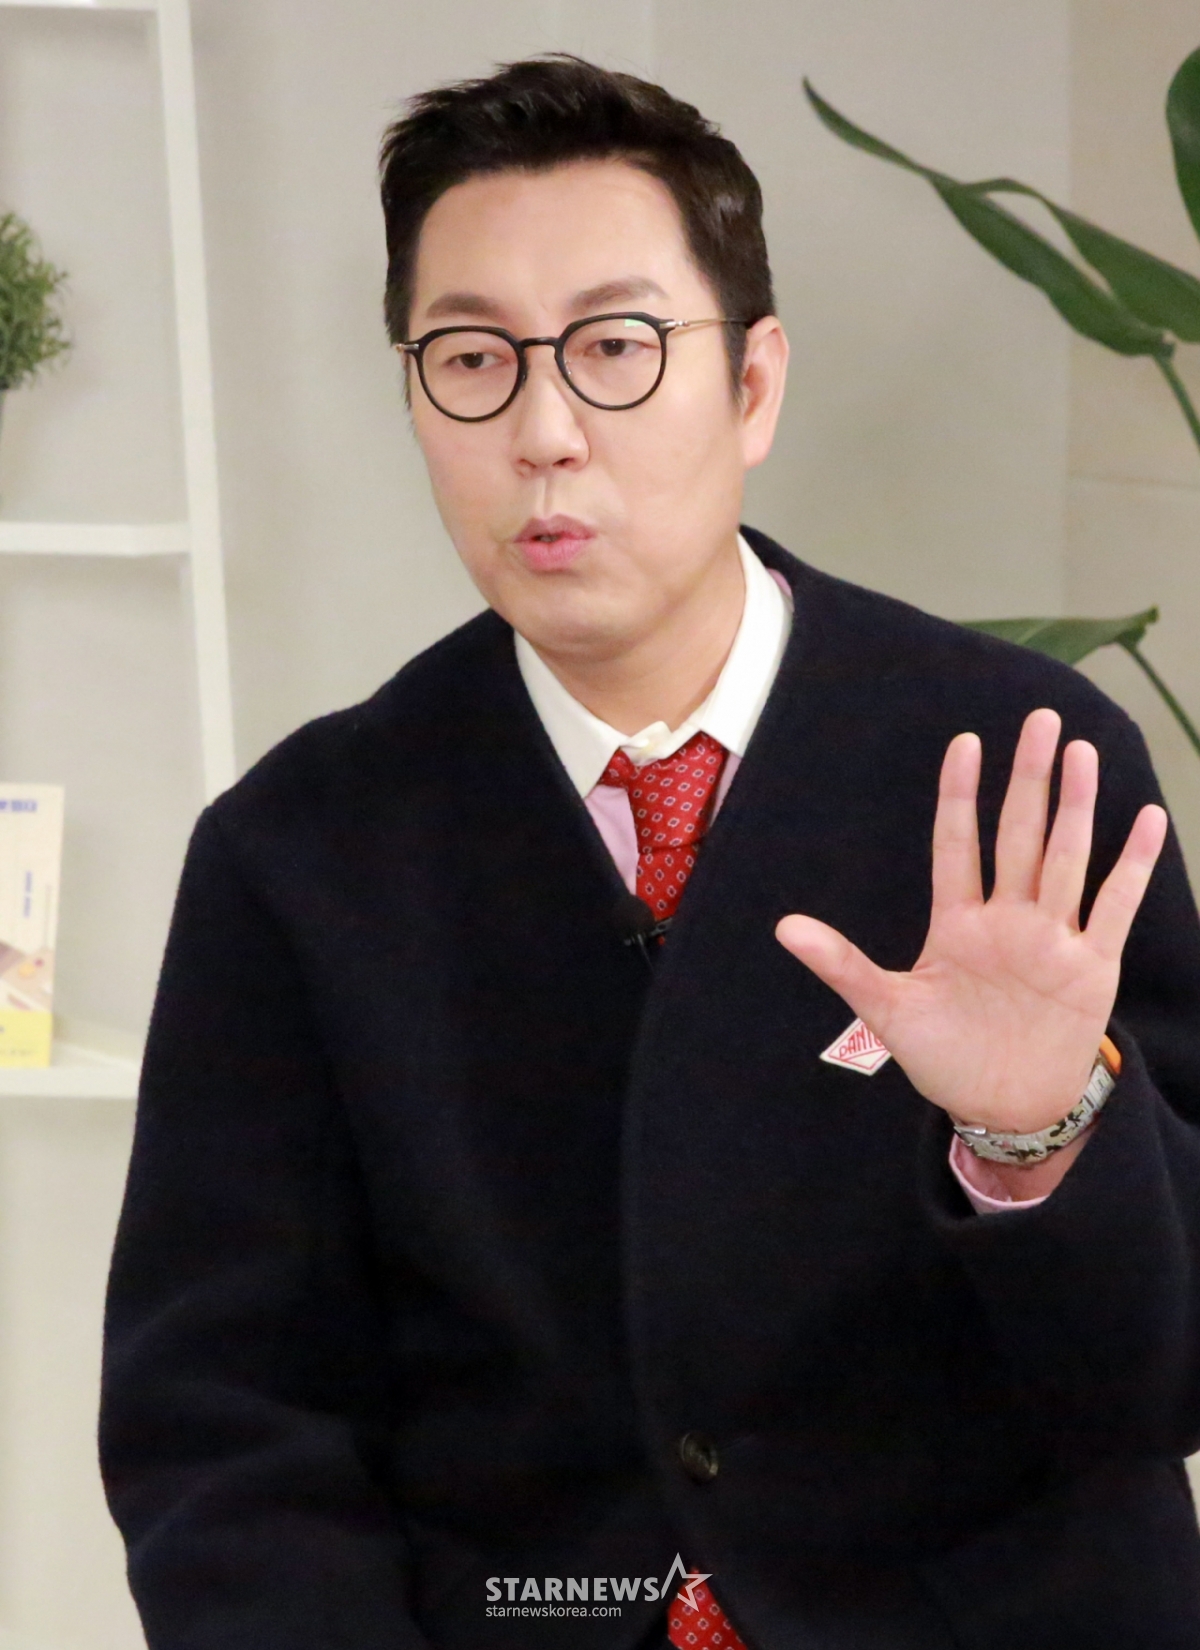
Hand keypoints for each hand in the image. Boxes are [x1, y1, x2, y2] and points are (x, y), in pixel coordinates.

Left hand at [775, 708, 1167, 1133]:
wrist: (1003, 1107)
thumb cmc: (944, 1057)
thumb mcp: (887, 1010)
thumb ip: (841, 963)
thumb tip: (783, 926)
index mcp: (957, 923)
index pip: (958, 844)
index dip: (961, 795)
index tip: (966, 742)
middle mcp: (1008, 920)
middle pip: (1019, 835)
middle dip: (1029, 778)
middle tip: (1041, 720)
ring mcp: (1052, 939)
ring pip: (1065, 858)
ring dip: (1076, 807)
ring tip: (1082, 752)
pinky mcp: (1092, 967)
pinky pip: (1115, 906)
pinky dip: (1132, 865)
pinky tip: (1147, 820)